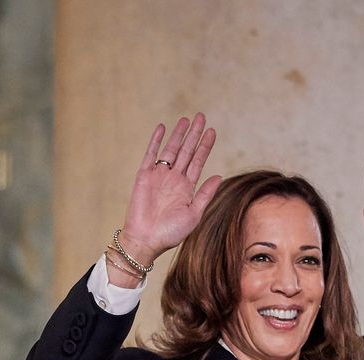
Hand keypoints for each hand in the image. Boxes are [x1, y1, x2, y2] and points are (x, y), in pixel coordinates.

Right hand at [118, 113, 221, 265]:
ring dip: (178, 135)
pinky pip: (150, 154)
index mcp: (187, 188)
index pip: (198, 161)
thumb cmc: (171, 233)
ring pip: (171, 150)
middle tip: (201, 116)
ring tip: (186, 120)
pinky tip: (163, 128)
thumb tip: (219, 176)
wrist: (146, 240)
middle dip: (194, 134)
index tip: (212, 131)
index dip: (205, 146)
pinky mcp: (144, 176)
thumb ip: (205, 194)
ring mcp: (159, 176)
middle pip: (186, 151)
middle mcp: (174, 179)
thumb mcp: (194, 214)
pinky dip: (156, 141)